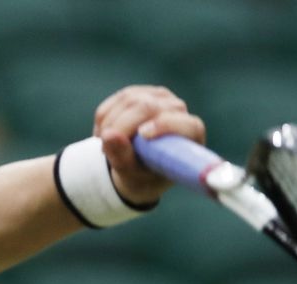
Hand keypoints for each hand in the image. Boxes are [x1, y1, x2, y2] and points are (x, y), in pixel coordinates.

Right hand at [93, 86, 205, 205]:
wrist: (137, 170)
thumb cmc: (144, 177)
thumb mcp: (132, 176)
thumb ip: (123, 158)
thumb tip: (109, 136)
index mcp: (191, 135)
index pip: (186, 123)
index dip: (165, 125)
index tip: (143, 135)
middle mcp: (178, 110)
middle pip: (148, 107)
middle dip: (121, 126)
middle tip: (106, 149)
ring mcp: (159, 97)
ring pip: (128, 100)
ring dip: (109, 124)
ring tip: (106, 147)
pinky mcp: (140, 92)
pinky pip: (117, 100)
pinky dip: (105, 119)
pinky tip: (105, 136)